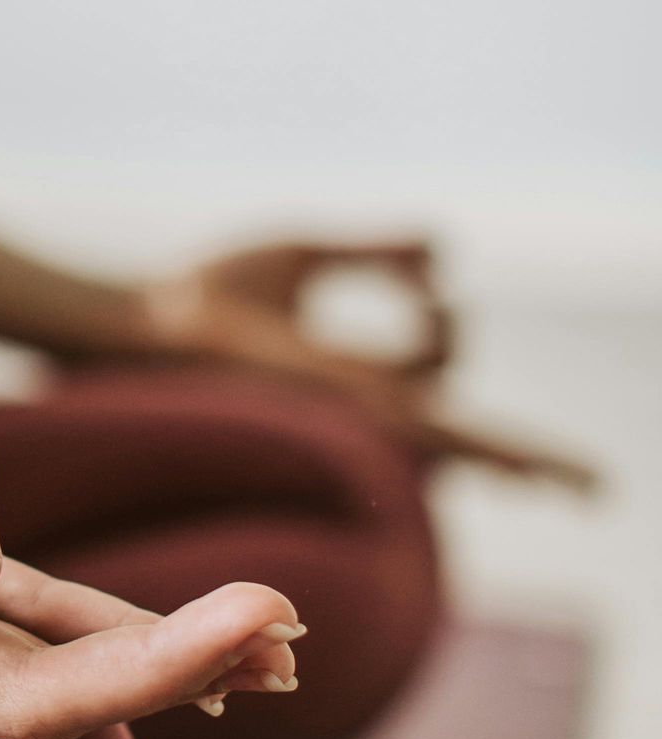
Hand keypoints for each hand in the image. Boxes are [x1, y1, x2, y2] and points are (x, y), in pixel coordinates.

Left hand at [137, 237, 598, 491]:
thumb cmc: (204, 295)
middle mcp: (366, 410)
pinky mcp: (353, 414)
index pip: (434, 373)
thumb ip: (376, 253)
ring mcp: (364, 418)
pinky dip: (488, 450)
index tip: (429, 282)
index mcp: (355, 378)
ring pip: (467, 444)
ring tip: (584, 488)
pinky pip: (435, 432)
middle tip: (589, 490)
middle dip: (527, 458)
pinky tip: (523, 472)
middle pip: (469, 438)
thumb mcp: (305, 256)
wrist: (149, 321)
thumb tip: (444, 248)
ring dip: (526, 459)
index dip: (448, 332)